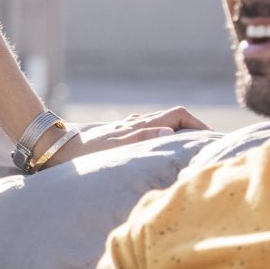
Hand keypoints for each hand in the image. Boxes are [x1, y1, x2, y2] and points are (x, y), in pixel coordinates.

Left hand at [49, 107, 210, 164]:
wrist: (58, 148)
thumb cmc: (85, 152)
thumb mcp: (114, 147)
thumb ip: (141, 138)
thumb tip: (169, 130)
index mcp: (140, 124)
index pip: (179, 115)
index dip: (198, 124)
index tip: (212, 138)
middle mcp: (137, 122)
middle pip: (175, 117)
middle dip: (194, 128)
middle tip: (208, 143)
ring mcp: (128, 127)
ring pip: (162, 123)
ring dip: (180, 131)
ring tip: (192, 147)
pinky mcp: (120, 134)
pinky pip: (149, 130)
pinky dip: (163, 135)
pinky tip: (162, 145)